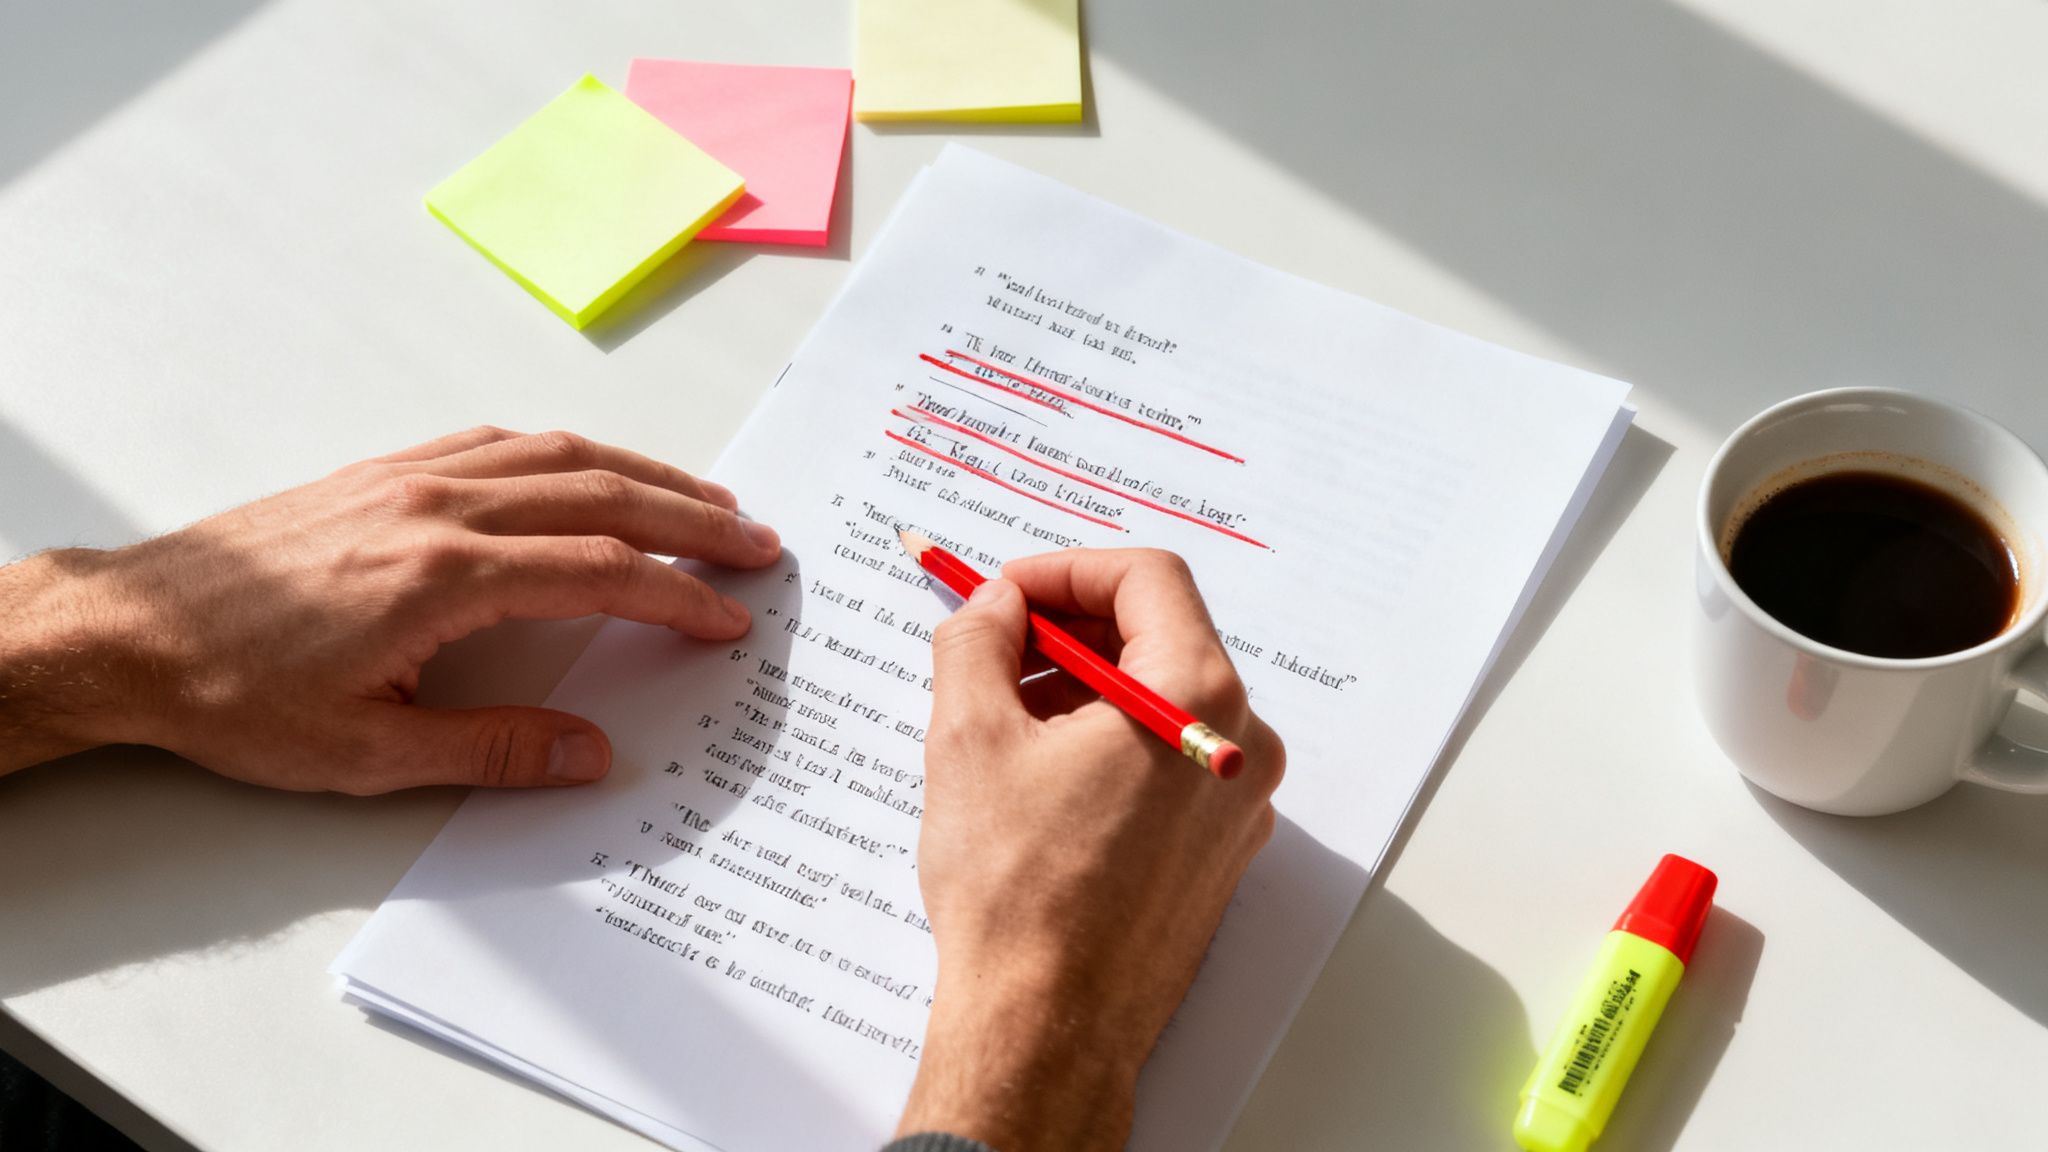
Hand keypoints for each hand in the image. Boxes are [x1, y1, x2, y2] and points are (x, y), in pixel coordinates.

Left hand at [0, 427, 779, 791]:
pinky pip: (500, 444)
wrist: (132, 633)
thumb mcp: (367, 753)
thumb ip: (491, 751)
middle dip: (691, 518)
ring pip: (557, 455)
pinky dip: (569, 454)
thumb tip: (590, 753)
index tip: (729, 617)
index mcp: (443, 577)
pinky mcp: (383, 473)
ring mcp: (410, 479)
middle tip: (758, 541)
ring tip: (704, 498)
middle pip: (600, 495)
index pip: (598, 571)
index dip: (677, 596)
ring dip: (643, 473)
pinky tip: (592, 471)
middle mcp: (437, 508)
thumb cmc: (235, 695)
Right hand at [898, 549, 1284, 1151]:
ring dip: (1080, 687)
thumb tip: (990, 604)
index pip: (1146, 578)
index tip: (1003, 593)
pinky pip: (1166, 760)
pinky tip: (1036, 773)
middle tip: (991, 644)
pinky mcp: (1216, 849)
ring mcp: (1235, 802)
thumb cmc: (1017, 892)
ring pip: (1159, 701)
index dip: (1064, 569)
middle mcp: (1240, 744)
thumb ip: (978, 640)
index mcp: (1198, 699)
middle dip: (1067, 628)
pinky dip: (1105, 741)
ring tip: (999, 716)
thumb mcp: (970, 736)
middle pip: (1159, 636)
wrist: (1046, 1025)